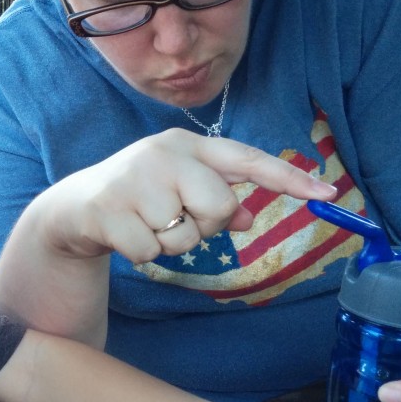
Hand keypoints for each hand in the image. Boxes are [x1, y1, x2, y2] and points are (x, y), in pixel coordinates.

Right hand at [41, 129, 337, 263]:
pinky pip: (151, 252)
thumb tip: (252, 216)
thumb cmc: (139, 198)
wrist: (74, 209)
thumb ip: (216, 199)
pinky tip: (125, 238)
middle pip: (219, 205)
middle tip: (176, 220)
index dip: (287, 177)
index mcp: (186, 146)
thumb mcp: (178, 191)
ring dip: (170, 244)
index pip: (246, 158)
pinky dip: (143, 256)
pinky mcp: (109, 209)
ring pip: (185, 235)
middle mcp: (162, 154)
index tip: (326, 194)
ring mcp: (133, 180)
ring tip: (145, 226)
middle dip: (204, 226)